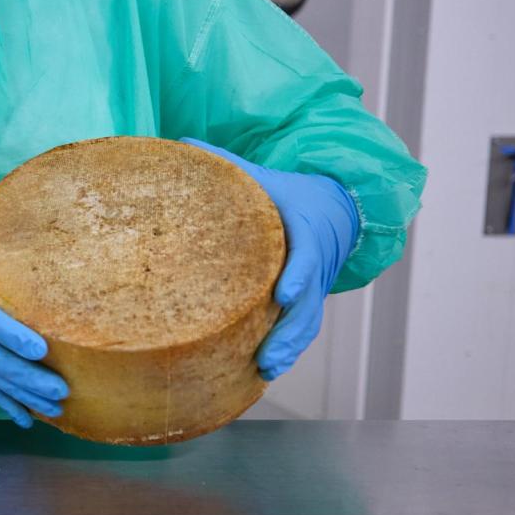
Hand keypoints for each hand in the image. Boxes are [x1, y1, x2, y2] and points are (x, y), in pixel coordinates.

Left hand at [181, 139, 359, 379]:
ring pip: (307, 323)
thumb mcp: (263, 174)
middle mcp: (316, 264)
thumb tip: (179, 143)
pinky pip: (301, 329)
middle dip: (290, 331)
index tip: (283, 296)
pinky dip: (289, 349)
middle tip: (269, 355)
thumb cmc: (288, 191)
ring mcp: (315, 287)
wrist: (335, 207)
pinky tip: (267, 371)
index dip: (299, 276)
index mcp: (306, 231)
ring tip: (267, 370)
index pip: (307, 255)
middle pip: (309, 304)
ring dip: (289, 348)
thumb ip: (226, 162)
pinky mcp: (308, 302)